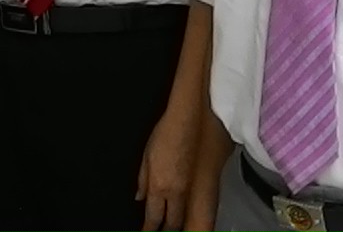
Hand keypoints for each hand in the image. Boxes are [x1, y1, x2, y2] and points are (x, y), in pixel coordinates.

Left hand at [137, 109, 198, 231]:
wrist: (187, 121)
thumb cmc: (165, 134)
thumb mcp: (145, 157)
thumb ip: (142, 180)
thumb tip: (140, 196)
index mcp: (158, 185)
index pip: (153, 216)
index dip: (149, 229)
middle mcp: (175, 191)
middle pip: (172, 221)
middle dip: (167, 229)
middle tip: (161, 230)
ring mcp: (190, 187)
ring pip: (184, 214)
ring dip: (178, 222)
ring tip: (173, 226)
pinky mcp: (202, 180)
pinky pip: (193, 202)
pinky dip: (187, 209)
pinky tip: (185, 209)